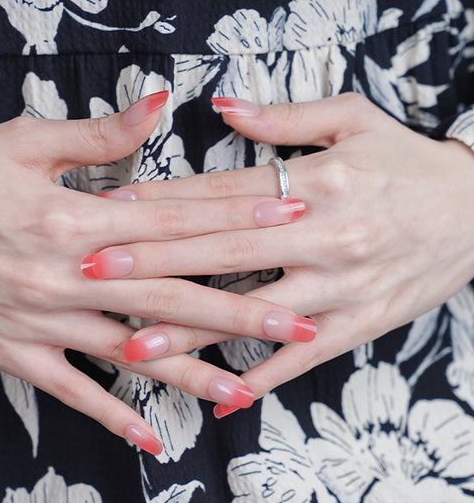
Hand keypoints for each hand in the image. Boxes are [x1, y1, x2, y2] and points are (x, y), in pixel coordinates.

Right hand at [0, 93, 312, 452]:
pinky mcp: (15, 351)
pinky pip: (73, 391)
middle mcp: (68, 274)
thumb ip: (102, 134)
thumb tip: (160, 104)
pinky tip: (153, 438)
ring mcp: (43, 320)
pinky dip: (112, 415)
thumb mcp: (27, 141)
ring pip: (131, 351)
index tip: (288, 223)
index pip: (175, 222)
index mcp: (76, 217)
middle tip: (299, 320)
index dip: (236, 221)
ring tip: (245, 390)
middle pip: (171, 293)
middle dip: (241, 309)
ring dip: (191, 372)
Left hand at [95, 93, 473, 410]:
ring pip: (251, 313)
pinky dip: (260, 377)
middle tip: (93, 273)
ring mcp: (340, 286)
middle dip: (152, 265)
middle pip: (221, 252)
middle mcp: (323, 236)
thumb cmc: (409, 162)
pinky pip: (302, 357)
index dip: (160, 202)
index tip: (109, 212)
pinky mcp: (360, 324)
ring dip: (190, 331)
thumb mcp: (354, 121)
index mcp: (315, 183)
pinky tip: (220, 396)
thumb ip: (283, 119)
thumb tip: (221, 106)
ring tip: (134, 345)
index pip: (220, 194)